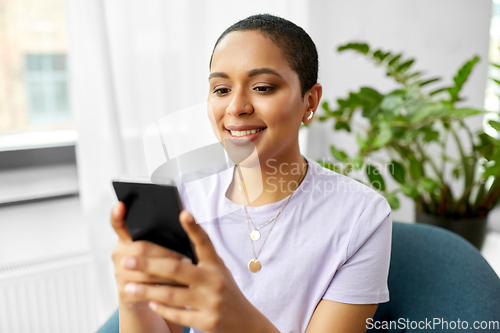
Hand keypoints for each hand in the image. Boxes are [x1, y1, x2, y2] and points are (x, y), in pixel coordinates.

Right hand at [110, 202, 189, 310]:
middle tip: (185, 258)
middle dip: (165, 253)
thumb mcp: (156, 252)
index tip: (121, 204)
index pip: (117, 224)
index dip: (118, 215)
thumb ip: (161, 239)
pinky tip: (178, 286)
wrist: (145, 300)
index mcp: (126, 240)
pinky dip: (164, 286)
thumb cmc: (157, 268)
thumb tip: (183, 226)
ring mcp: (120, 274)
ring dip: (169, 271)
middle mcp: (119, 255)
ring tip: (187, 270)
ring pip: (145, 270)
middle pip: (140, 249)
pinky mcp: (125, 292)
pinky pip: (146, 288)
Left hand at [121, 210, 273, 332]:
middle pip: (177, 268)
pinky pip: (178, 314)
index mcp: (216, 264)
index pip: (204, 243)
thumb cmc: (225, 292)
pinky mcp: (207, 321)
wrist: (245, 323)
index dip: (194, 228)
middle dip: (149, 264)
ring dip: (146, 290)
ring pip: (171, 294)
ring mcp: (211, 301)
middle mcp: (215, 280)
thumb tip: (171, 245)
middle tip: (127, 259)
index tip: (183, 213)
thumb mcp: (218, 272)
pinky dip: (161, 308)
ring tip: (127, 286)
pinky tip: (149, 303)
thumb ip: (200, 260)